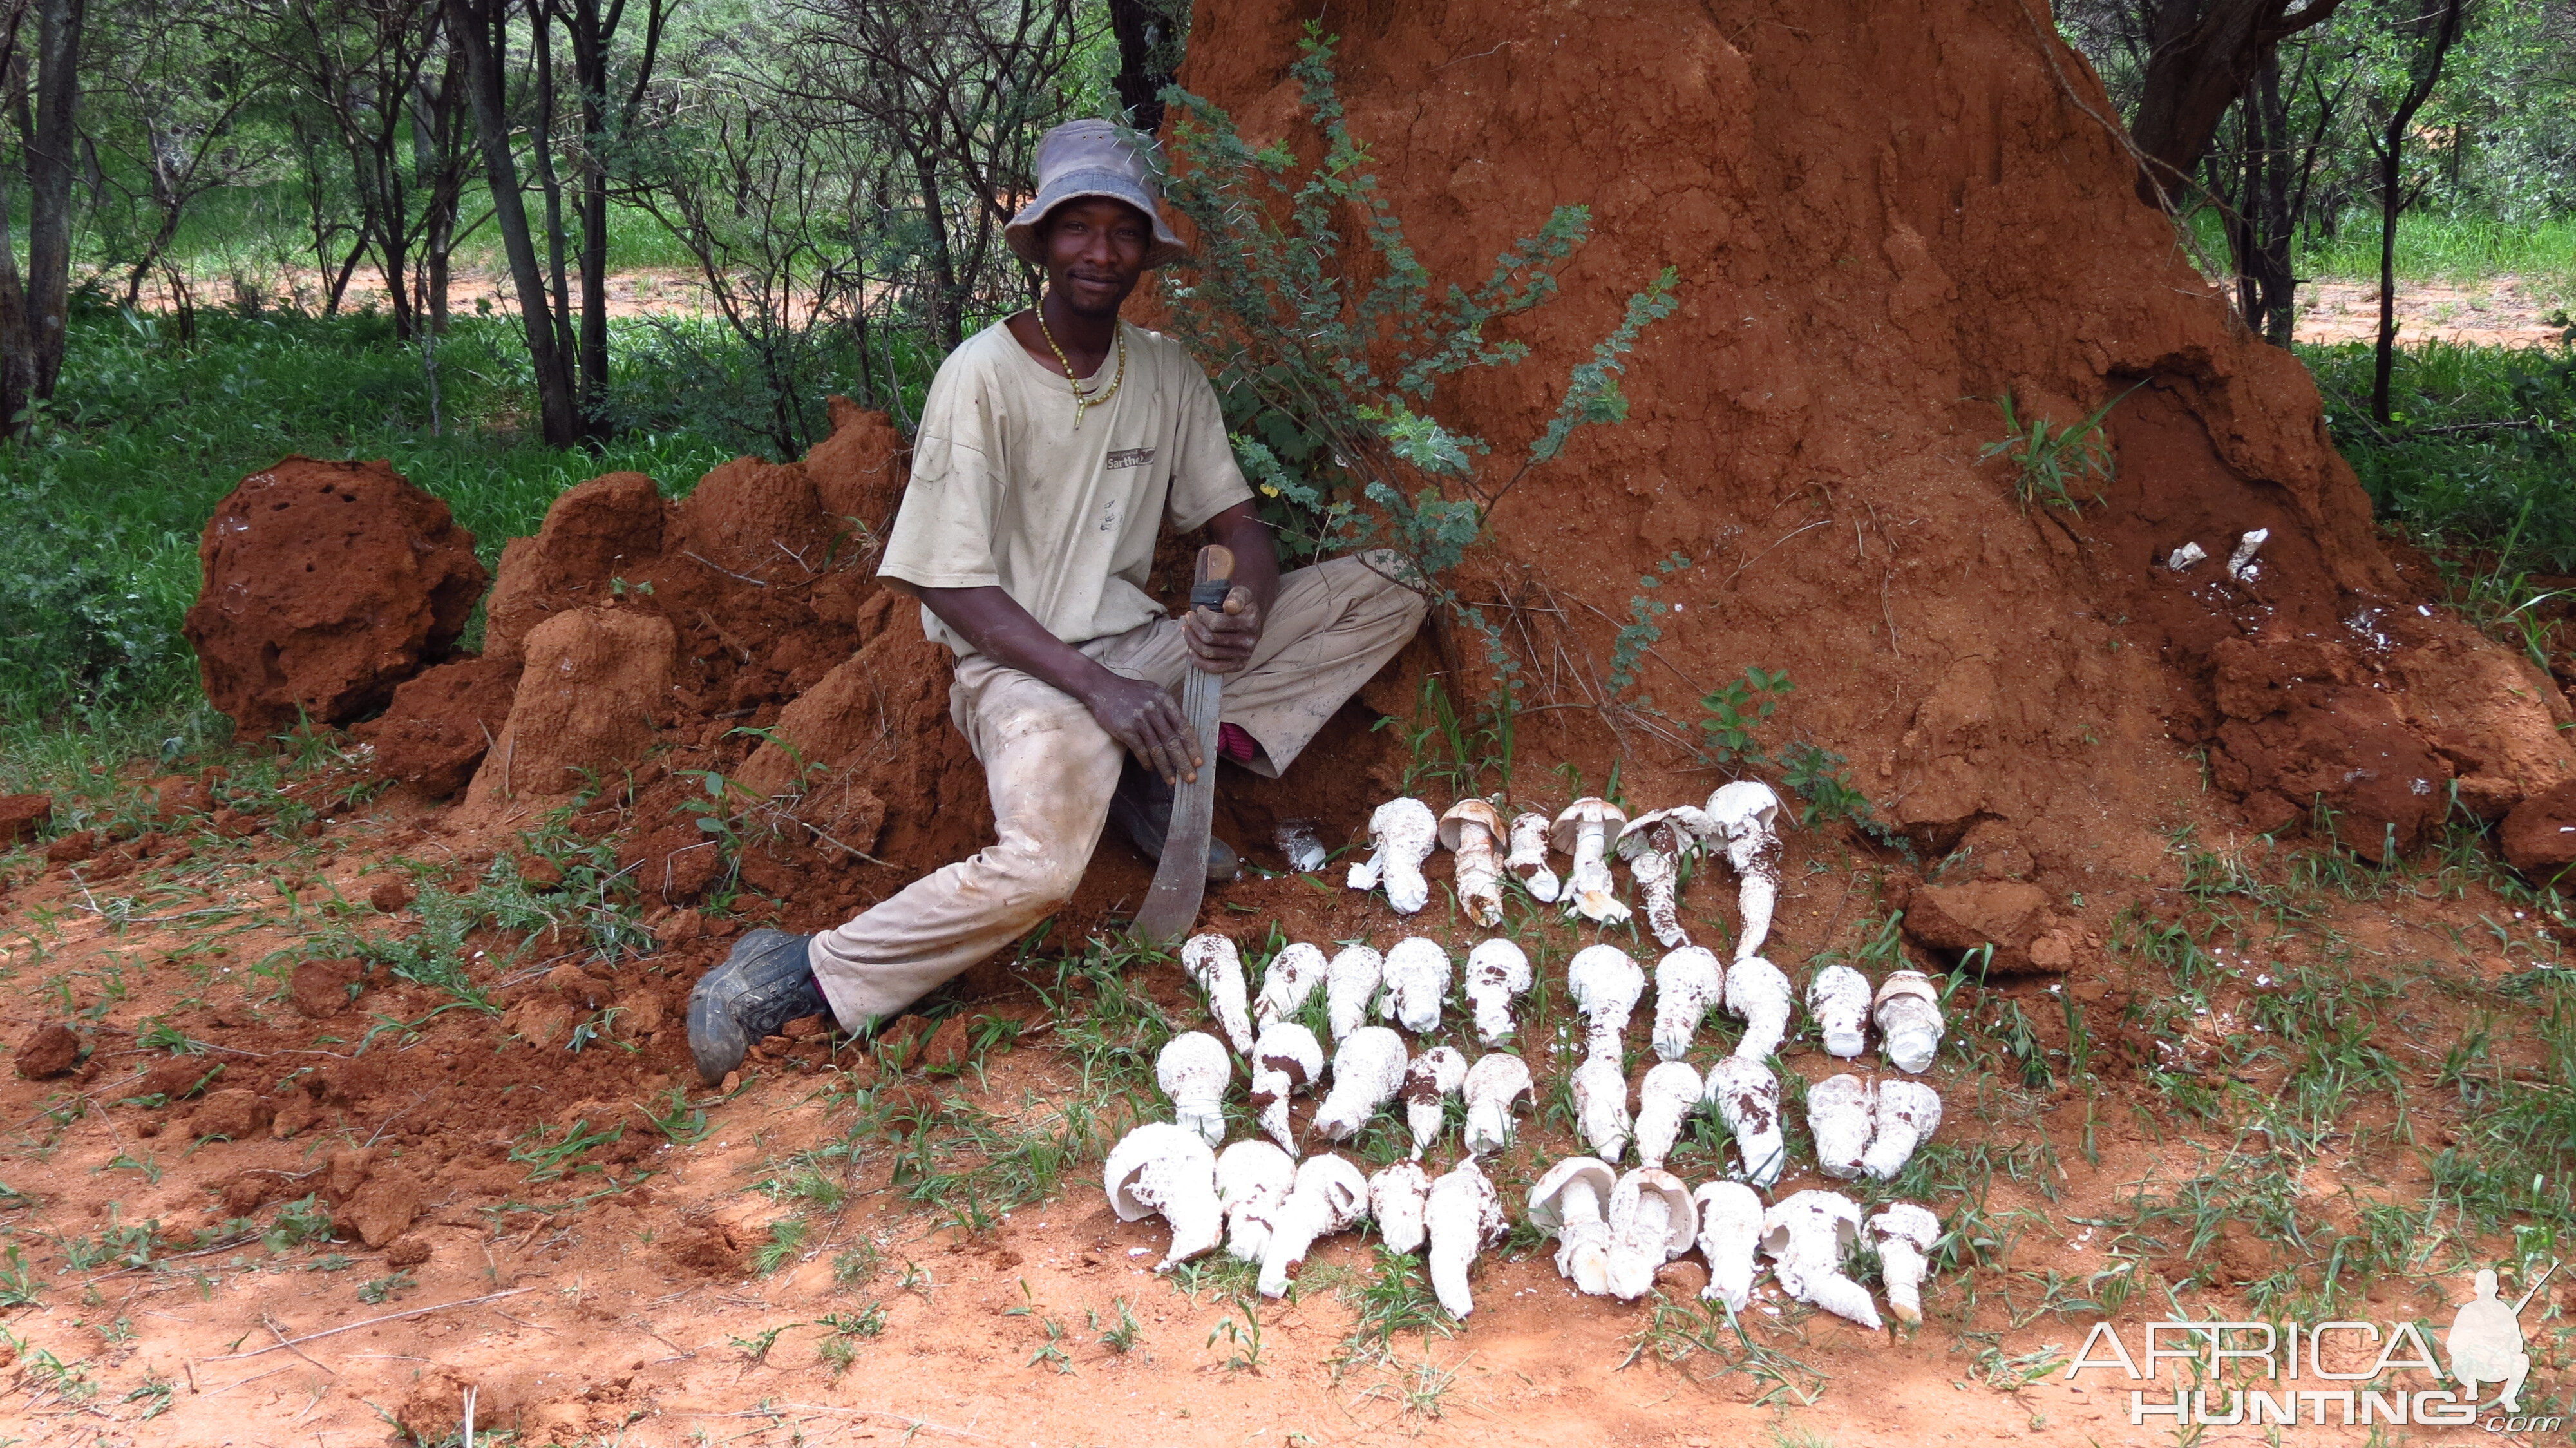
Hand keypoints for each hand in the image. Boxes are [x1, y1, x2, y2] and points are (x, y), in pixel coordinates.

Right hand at [1085, 673, 1202, 783]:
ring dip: (1166, 768)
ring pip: (1157, 749)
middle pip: (1172, 740)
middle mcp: (1153, 709)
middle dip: (1183, 762)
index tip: (1199, 761)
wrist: (1102, 688)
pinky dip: (1147, 762)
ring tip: (1172, 781)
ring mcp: (1139, 720)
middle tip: (1191, 777)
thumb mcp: (1153, 693)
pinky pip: (1140, 750)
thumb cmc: (1130, 692)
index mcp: (1164, 699)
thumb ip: (1168, 710)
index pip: (1183, 726)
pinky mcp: (1125, 729)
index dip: (1192, 745)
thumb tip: (1182, 733)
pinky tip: (1151, 769)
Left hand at [1184, 586, 1261, 674]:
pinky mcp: (1238, 666)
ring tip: (1186, 629)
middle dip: (1194, 627)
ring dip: (1191, 641)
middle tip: (1188, 617)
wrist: (1252, 619)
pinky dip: (1198, 660)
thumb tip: (1229, 606)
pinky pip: (1213, 668)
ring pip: (1208, 652)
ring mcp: (1243, 656)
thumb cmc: (1241, 604)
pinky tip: (1190, 649)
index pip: (1216, 624)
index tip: (1199, 609)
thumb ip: (1236, 597)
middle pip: (1209, 639)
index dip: (1202, 616)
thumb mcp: (1241, 593)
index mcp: (1250, 622)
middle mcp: (1248, 642)